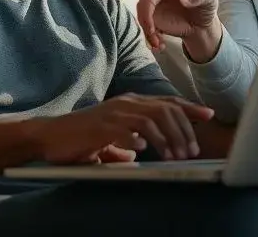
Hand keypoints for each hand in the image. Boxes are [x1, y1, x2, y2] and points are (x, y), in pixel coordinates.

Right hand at [31, 94, 214, 162]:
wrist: (49, 136)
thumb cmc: (79, 139)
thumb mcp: (109, 139)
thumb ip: (125, 142)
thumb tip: (138, 152)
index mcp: (130, 103)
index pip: (166, 101)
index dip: (189, 107)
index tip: (208, 115)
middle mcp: (126, 103)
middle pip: (165, 109)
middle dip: (184, 129)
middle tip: (192, 150)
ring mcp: (114, 113)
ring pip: (153, 118)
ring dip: (169, 138)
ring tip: (177, 155)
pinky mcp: (103, 126)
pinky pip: (130, 130)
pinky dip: (143, 139)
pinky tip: (149, 150)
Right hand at [103, 0, 222, 56]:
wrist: (202, 24)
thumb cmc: (206, 4)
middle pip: (142, 2)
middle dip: (146, 20)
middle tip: (154, 35)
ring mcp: (152, 4)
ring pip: (142, 17)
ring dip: (149, 32)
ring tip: (159, 44)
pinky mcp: (152, 19)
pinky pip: (145, 28)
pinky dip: (151, 38)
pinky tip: (160, 45)